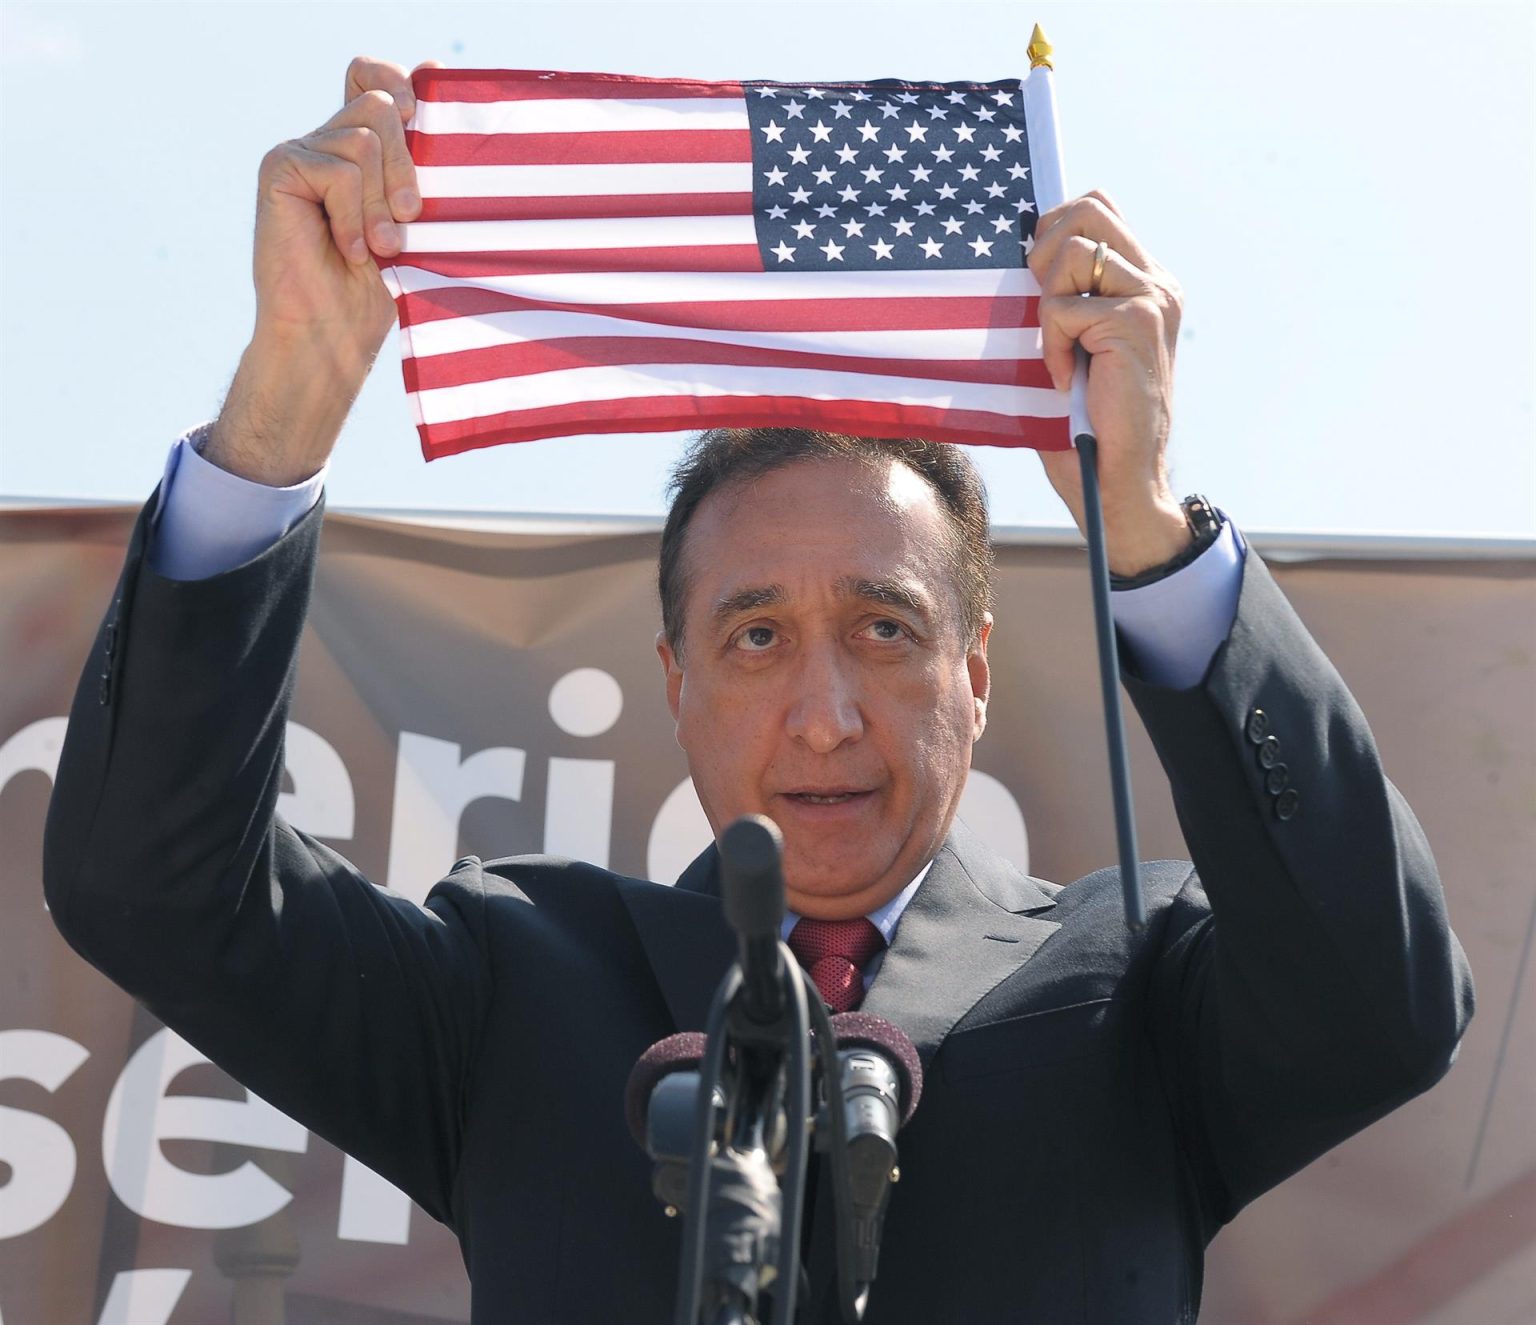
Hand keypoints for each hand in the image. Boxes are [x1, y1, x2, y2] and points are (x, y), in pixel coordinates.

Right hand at [206, 57, 439, 485]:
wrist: (334, 338)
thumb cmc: (382, 289)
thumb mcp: (416, 217)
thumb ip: (422, 155)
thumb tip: (435, 65)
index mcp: (359, 148)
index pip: (372, 74)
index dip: (399, 83)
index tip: (422, 118)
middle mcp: (326, 140)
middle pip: (379, 103)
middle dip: (407, 165)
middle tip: (409, 220)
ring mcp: (300, 152)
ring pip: (365, 137)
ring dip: (382, 201)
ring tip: (379, 246)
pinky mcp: (280, 169)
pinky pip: (341, 170)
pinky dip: (355, 216)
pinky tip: (349, 250)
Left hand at [1026, 192, 1189, 576]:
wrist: (1118, 478)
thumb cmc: (1083, 420)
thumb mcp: (1071, 344)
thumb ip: (1061, 295)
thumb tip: (1019, 250)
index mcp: (1145, 280)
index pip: (1095, 208)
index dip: (1053, 230)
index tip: (1038, 285)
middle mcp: (1157, 281)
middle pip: (1087, 208)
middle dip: (1046, 252)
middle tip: (1045, 311)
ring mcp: (1152, 298)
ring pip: (1073, 252)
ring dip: (1048, 304)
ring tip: (1062, 349)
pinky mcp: (1137, 322)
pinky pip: (1063, 308)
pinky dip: (1051, 346)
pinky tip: (1067, 378)